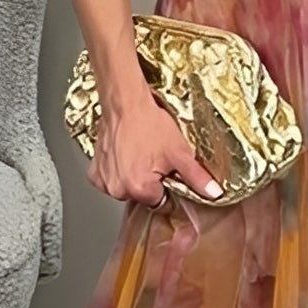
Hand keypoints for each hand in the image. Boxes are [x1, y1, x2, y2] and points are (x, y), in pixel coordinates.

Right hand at [87, 91, 223, 206]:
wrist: (125, 104)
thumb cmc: (148, 124)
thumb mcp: (179, 152)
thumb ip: (197, 177)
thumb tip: (213, 193)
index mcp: (140, 189)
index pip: (162, 204)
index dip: (168, 188)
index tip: (167, 172)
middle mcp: (118, 190)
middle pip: (144, 197)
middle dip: (151, 182)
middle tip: (153, 160)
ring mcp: (104, 182)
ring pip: (127, 190)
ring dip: (134, 178)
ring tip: (139, 155)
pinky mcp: (94, 174)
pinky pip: (111, 181)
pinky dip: (118, 173)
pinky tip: (125, 156)